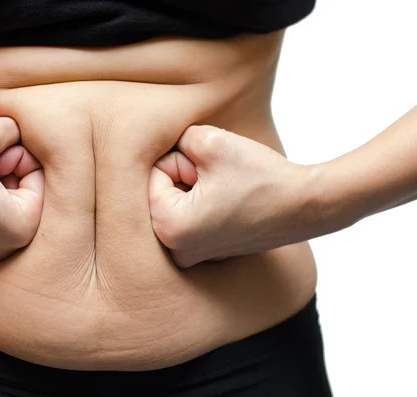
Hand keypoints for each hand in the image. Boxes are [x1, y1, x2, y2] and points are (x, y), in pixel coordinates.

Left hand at [149, 125, 314, 267]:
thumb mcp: (209, 140)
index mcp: (169, 228)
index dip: (183, 160)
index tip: (212, 169)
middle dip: (185, 176)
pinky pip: (191, 218)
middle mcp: (176, 251)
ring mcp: (192, 257)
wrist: (307, 205)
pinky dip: (204, 206)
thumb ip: (174, 139)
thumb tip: (162, 150)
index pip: (153, 174)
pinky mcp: (207, 254)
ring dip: (194, 189)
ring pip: (176, 203)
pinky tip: (231, 204)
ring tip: (226, 192)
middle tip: (220, 180)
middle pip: (161, 193)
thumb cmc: (261, 176)